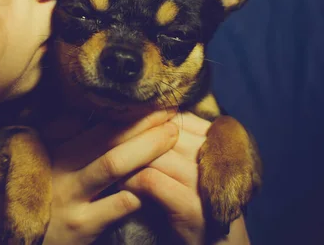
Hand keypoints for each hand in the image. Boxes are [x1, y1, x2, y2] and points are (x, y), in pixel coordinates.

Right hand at [41, 109, 178, 244]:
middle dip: (142, 122)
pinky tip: (156, 183)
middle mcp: (60, 167)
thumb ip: (65, 135)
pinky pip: (115, 205)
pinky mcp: (80, 225)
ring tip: (170, 136)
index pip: (95, 123)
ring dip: (145, 147)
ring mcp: (70, 196)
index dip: (126, 111)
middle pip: (106, 138)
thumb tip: (92, 112)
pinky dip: (136, 192)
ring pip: (111, 164)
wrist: (22, 236)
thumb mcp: (47, 161)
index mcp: (55, 148)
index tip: (151, 101)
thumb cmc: (44, 196)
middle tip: (169, 111)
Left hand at [120, 112, 250, 244]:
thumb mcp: (191, 167)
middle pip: (163, 132)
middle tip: (106, 144)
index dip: (146, 120)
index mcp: (217, 141)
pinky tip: (122, 186)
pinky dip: (131, 182)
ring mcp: (204, 181)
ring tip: (111, 166)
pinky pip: (150, 180)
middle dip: (132, 138)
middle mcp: (215, 155)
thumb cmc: (196, 202)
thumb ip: (174, 143)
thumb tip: (137, 117)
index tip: (123, 128)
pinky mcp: (191, 206)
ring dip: (127, 159)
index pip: (175, 117)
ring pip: (154, 153)